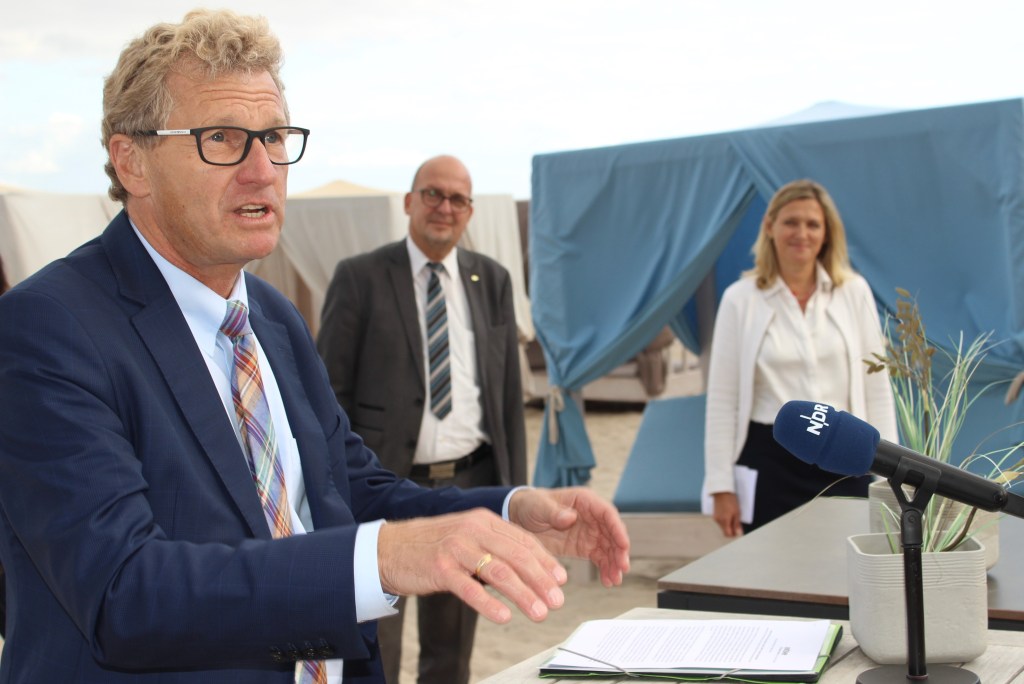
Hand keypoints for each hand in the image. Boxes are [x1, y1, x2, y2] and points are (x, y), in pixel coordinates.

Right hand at [377, 508, 567, 624]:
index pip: (523, 540)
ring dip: (523, 595)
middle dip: (541, 580)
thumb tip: (530, 569)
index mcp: (484, 521)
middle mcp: (473, 530)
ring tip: (539, 612)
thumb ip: (495, 547)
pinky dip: (489, 604)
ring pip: (498, 572)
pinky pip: (469, 588)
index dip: (545, 561)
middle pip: (516, 556)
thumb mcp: (468, 537)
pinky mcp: (440, 568)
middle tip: (557, 601)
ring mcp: (456, 548)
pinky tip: (504, 616)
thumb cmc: (433, 545)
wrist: (390, 547)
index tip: (562, 580)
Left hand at [508, 487, 629, 587]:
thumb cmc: (532, 505)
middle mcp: (592, 516)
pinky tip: (608, 581)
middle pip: (613, 533)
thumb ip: (554, 512)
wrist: (521, 518)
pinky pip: (600, 558)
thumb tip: (571, 517)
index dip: (618, 529)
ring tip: (615, 580)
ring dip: (615, 563)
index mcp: (585, 501)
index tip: (624, 545)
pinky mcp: (584, 547)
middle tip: (622, 568)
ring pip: (609, 548)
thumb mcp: (539, 506)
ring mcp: (590, 533)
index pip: (607, 513)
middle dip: (620, 551)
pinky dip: (605, 569)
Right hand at [712, 492, 742, 536]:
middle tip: (737, 524)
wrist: (721, 491)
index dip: (734, 534)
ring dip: (728, 526)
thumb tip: (738, 533)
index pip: (728, 534)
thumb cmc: (731, 501)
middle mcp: (718, 521)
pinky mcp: (714, 515)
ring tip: (733, 517)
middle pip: (725, 531)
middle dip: (731, 530)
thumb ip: (737, 524)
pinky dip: (724, 522)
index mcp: (724, 521)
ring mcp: (715, 518)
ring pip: (722, 527)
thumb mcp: (737, 512)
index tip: (738, 531)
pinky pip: (720, 522)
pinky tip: (728, 515)